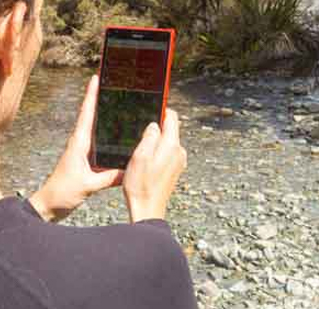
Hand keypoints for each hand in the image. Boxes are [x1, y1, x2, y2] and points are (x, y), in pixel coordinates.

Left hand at [29, 74, 122, 221]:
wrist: (49, 206)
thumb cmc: (63, 193)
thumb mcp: (88, 185)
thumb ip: (110, 178)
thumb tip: (130, 169)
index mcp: (79, 143)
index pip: (86, 113)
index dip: (91, 95)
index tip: (96, 77)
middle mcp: (80, 142)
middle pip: (91, 114)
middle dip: (99, 97)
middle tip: (111, 82)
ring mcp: (82, 150)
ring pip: (94, 127)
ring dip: (103, 113)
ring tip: (117, 100)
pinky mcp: (85, 159)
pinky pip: (98, 141)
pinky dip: (106, 133)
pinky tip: (117, 133)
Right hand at [122, 108, 186, 222]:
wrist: (147, 210)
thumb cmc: (141, 185)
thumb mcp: (140, 156)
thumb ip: (150, 136)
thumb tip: (155, 125)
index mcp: (172, 145)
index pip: (171, 117)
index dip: (160, 110)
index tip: (149, 108)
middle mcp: (179, 151)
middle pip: (170, 129)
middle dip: (156, 127)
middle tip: (139, 134)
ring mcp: (179, 161)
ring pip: (167, 141)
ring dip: (156, 142)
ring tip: (140, 151)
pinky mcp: (175, 170)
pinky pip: (167, 153)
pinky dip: (157, 152)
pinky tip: (145, 162)